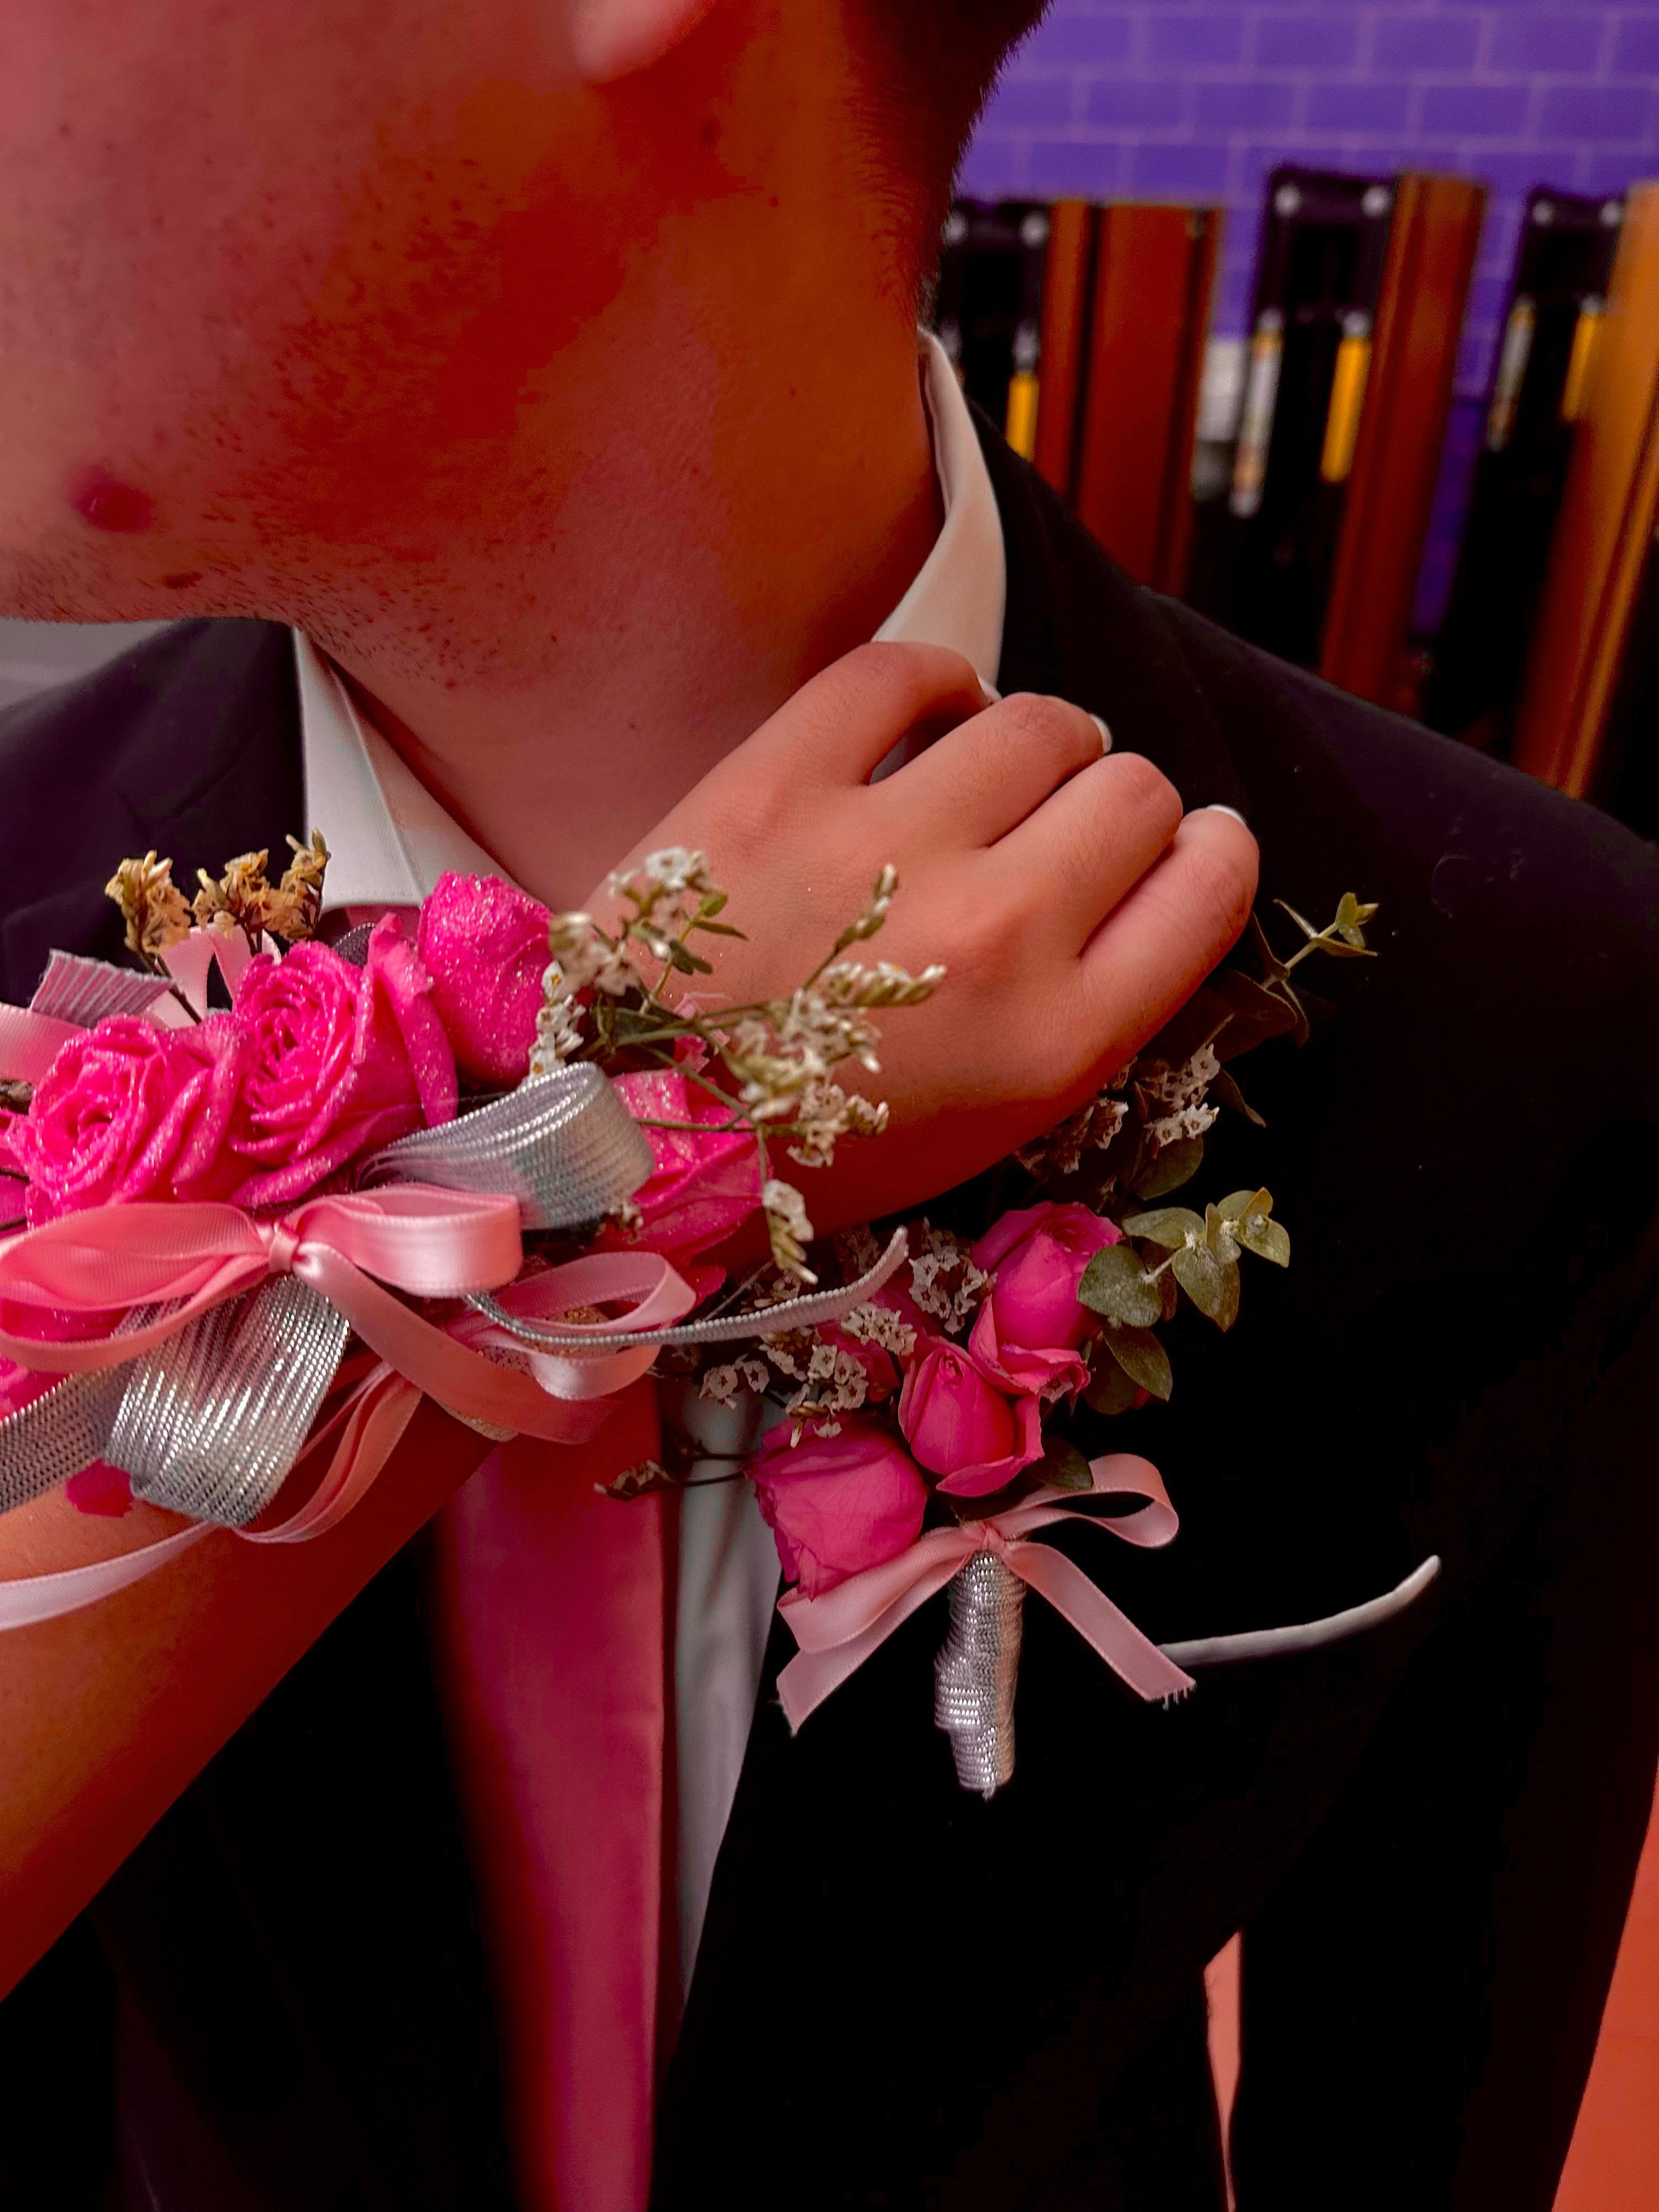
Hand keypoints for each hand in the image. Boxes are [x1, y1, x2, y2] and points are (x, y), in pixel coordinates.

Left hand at [592, 642, 1257, 1232]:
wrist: (629, 1136)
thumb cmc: (814, 1145)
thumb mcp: (985, 1125)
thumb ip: (1079, 1012)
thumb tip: (1130, 890)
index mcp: (1054, 1040)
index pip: (1207, 887)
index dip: (1203, 852)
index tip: (1170, 852)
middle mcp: (994, 933)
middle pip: (1135, 791)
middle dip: (1111, 805)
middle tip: (1050, 831)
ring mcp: (884, 848)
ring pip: (1041, 722)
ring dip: (1030, 744)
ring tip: (984, 776)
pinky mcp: (778, 784)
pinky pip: (904, 674)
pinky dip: (933, 684)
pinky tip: (924, 720)